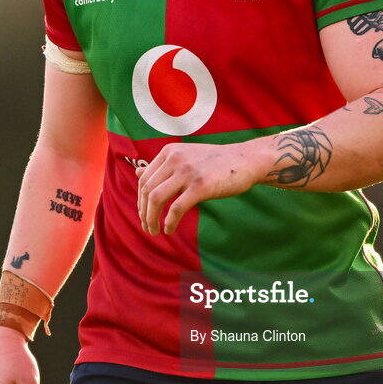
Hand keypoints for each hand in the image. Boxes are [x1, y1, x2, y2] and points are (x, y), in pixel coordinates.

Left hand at [136, 139, 270, 234]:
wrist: (245, 160)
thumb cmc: (216, 162)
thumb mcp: (186, 157)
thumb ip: (162, 166)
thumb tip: (136, 172)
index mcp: (169, 152)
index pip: (144, 179)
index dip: (140, 200)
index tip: (144, 214)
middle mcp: (175, 159)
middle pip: (146, 190)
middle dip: (143, 212)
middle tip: (147, 227)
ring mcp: (188, 172)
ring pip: (156, 199)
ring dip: (151, 219)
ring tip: (154, 231)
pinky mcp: (201, 186)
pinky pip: (176, 209)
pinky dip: (169, 222)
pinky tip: (169, 229)